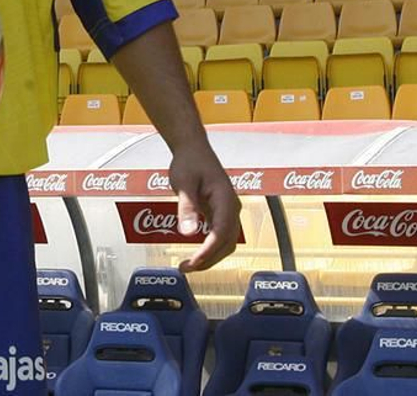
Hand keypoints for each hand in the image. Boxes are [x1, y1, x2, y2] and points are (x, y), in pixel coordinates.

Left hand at [168, 140, 240, 271]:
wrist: (193, 149)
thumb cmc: (190, 161)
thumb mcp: (184, 183)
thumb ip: (187, 207)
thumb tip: (189, 232)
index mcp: (225, 199)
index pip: (221, 233)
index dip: (208, 251)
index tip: (194, 262)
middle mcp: (231, 208)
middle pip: (227, 242)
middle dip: (209, 259)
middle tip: (187, 268)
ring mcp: (228, 211)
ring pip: (226, 242)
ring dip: (210, 256)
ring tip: (189, 265)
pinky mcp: (221, 213)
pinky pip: (220, 236)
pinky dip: (210, 248)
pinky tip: (196, 253)